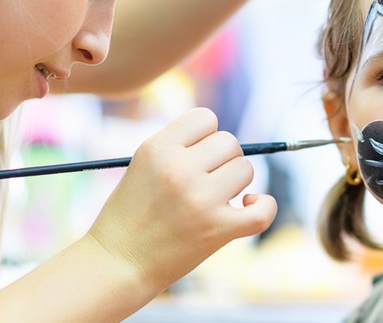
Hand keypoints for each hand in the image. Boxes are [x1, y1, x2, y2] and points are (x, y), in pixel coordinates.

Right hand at [86, 107, 277, 293]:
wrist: (118, 263)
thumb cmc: (131, 213)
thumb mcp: (143, 165)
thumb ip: (179, 146)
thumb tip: (224, 139)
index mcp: (157, 148)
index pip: (205, 118)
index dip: (204, 136)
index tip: (195, 155)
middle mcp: (179, 169)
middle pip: (229, 142)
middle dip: (221, 160)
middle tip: (203, 181)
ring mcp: (200, 200)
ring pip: (246, 169)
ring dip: (235, 183)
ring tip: (213, 199)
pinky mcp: (218, 229)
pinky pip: (263, 210)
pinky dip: (264, 206)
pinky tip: (248, 206)